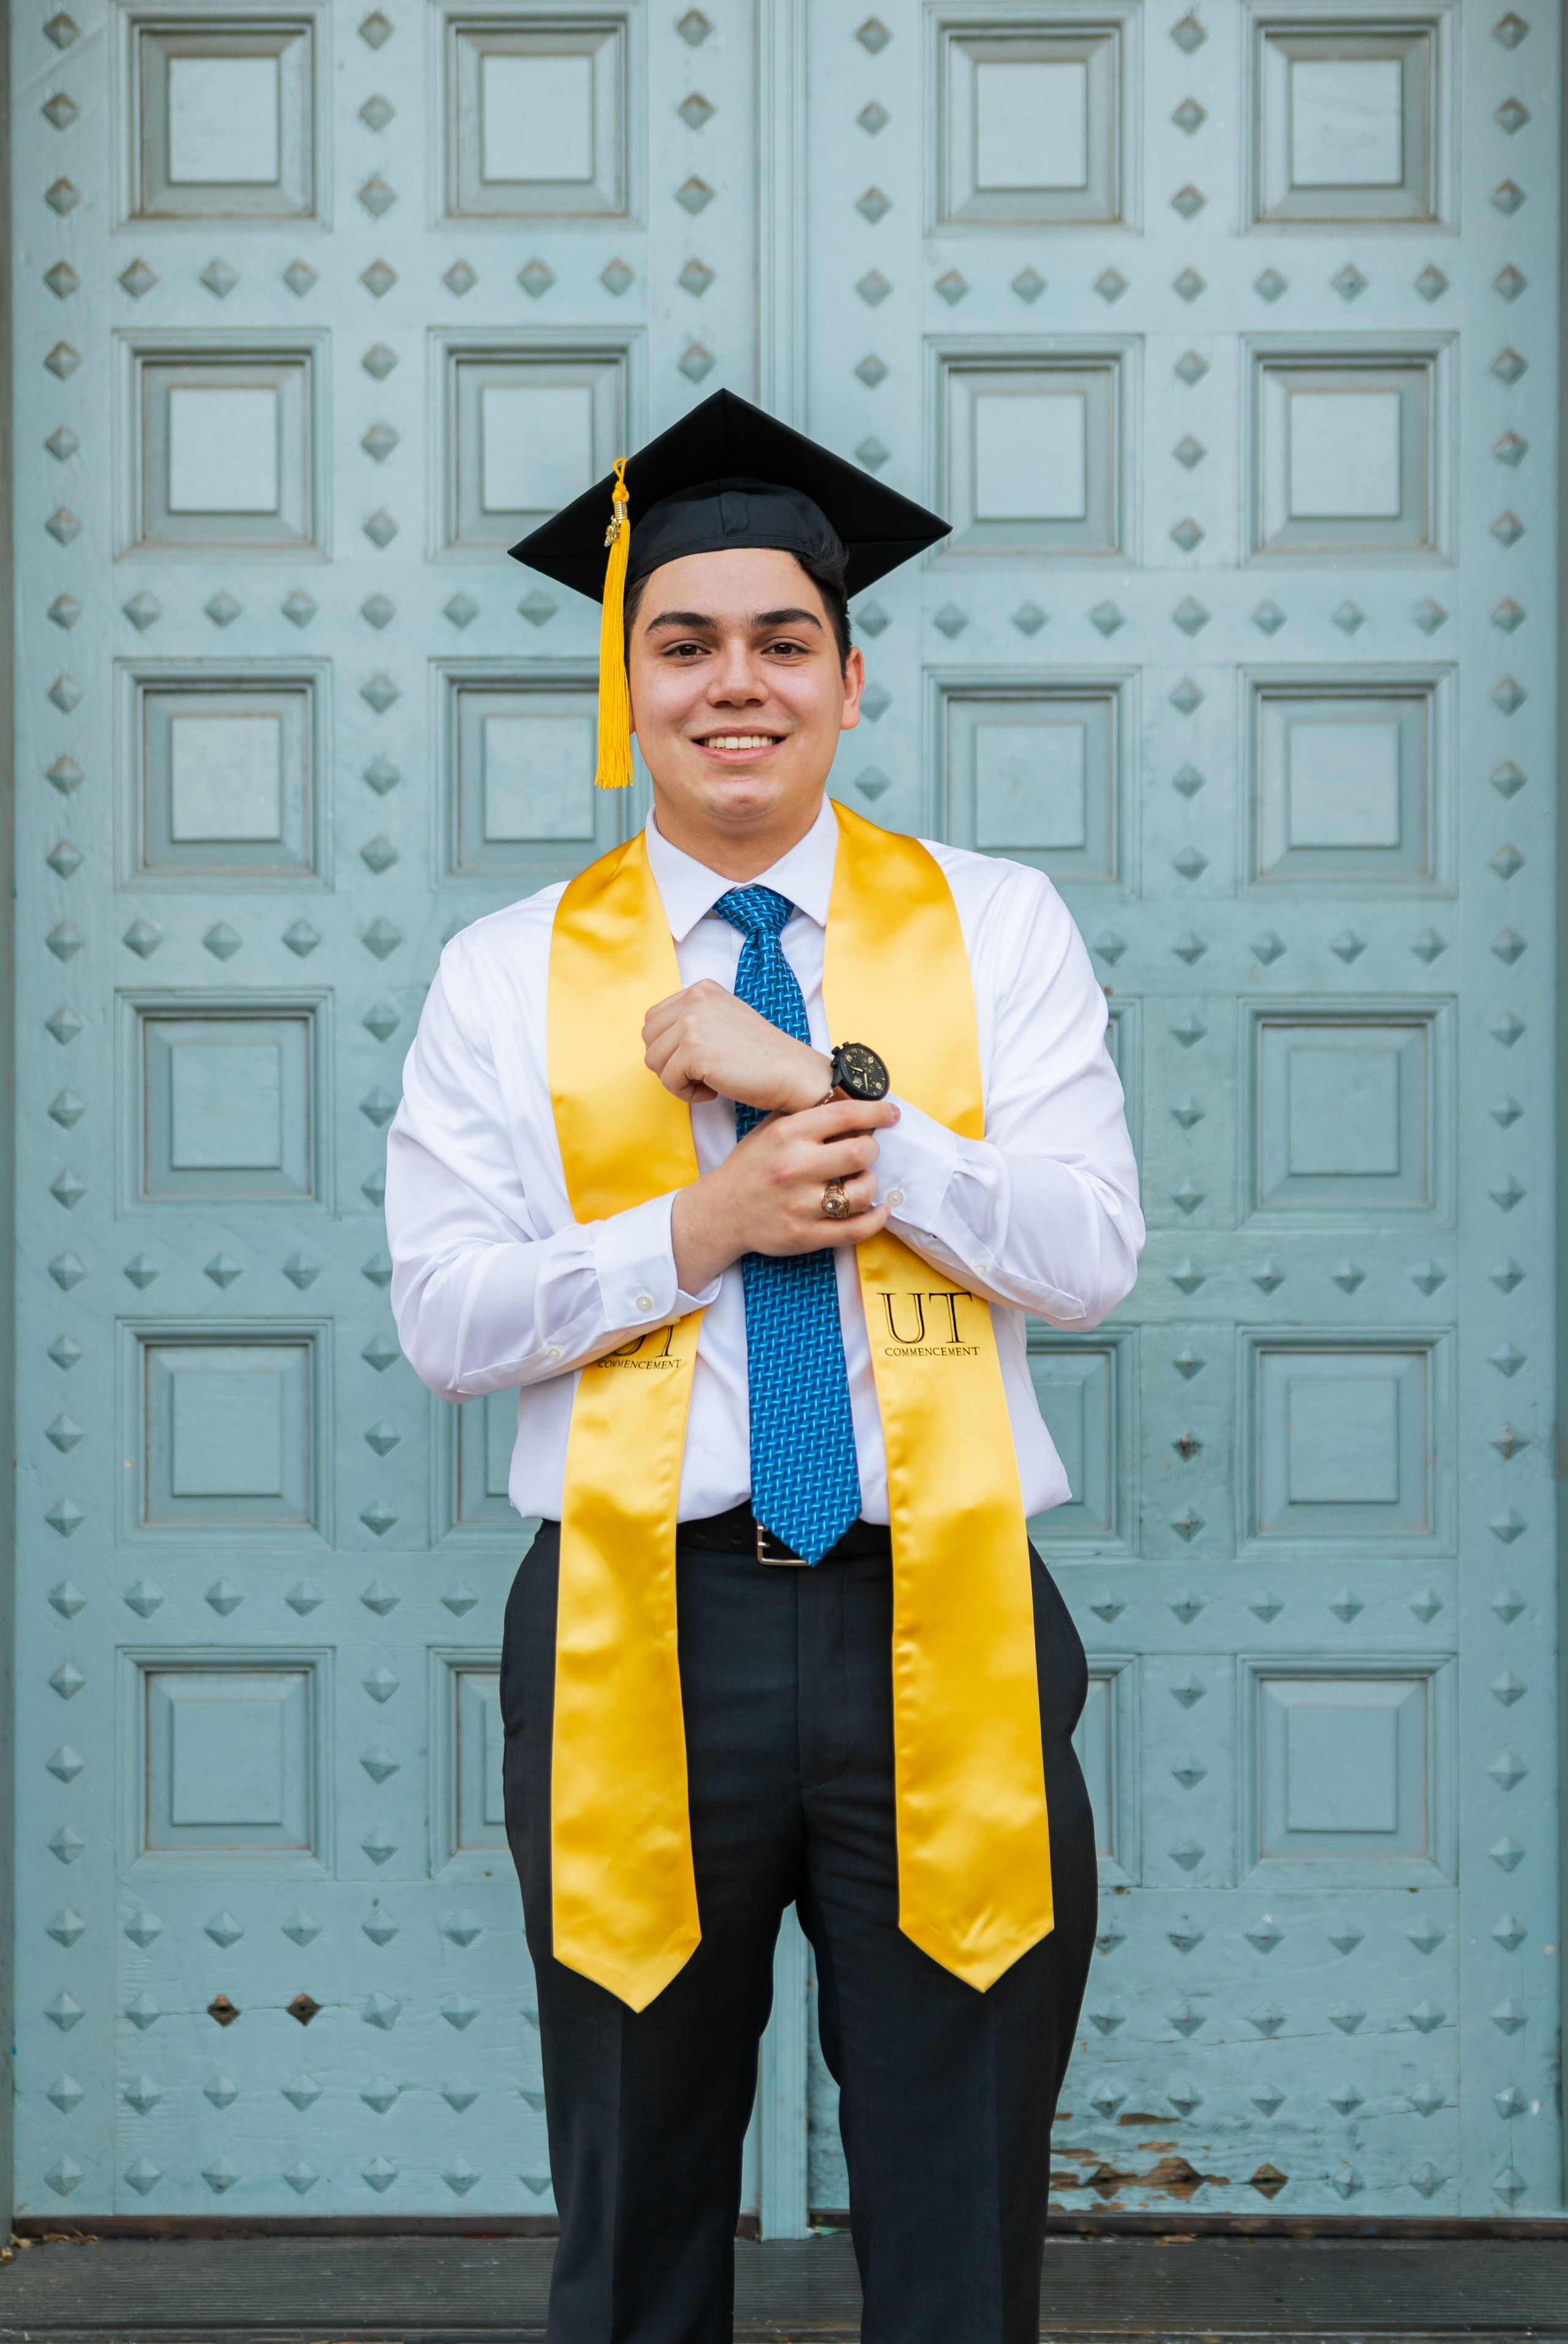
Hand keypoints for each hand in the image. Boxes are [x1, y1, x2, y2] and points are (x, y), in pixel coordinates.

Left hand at [644, 980, 830, 1114]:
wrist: (793, 1073)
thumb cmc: (762, 1056)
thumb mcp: (724, 1020)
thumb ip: (692, 1020)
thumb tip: (656, 1041)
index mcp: (701, 989)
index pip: (654, 1019)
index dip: (669, 1047)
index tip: (699, 1059)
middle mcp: (695, 999)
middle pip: (649, 1039)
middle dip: (669, 1062)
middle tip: (701, 1073)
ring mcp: (692, 1023)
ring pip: (654, 1061)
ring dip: (678, 1079)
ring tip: (709, 1081)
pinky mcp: (693, 1051)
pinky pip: (668, 1081)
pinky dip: (687, 1094)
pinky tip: (713, 1091)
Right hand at [671, 1097, 898, 1290]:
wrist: (720, 1212)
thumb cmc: (752, 1167)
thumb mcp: (770, 1130)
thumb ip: (807, 1116)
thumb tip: (852, 1101)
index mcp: (787, 1135)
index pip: (844, 1115)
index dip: (876, 1112)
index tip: (890, 1114)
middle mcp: (793, 1168)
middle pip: (859, 1152)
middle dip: (871, 1151)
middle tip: (864, 1153)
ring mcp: (799, 1205)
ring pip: (861, 1192)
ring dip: (869, 1185)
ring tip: (858, 1182)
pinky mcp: (804, 1236)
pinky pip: (855, 1230)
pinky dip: (875, 1220)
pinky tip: (878, 1211)